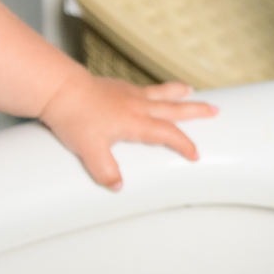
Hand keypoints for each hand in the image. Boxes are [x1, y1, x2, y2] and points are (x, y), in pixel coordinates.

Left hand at [37, 71, 217, 188]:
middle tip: (215, 110)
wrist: (59, 89)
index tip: (195, 154)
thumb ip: (105, 171)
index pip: (168, 134)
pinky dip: (156, 89)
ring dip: (178, 92)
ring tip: (191, 90)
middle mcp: (137, 105)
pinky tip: (153, 92)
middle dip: (196, 110)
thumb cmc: (75, 117)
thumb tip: (117, 187)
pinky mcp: (117, 87)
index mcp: (136, 121)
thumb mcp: (90, 151)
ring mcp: (128, 93)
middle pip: (174, 107)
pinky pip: (144, 88)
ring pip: (160, 92)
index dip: (184, 145)